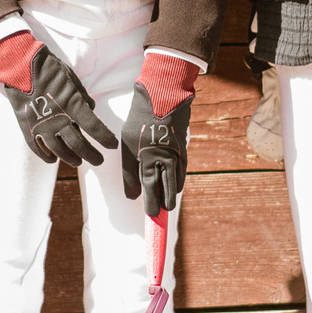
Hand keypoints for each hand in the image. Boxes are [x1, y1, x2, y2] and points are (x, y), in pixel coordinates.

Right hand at [0, 32, 116, 167]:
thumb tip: (91, 108)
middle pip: (79, 145)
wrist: (20, 67)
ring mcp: (42, 126)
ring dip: (71, 158)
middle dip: (92, 155)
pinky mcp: (27, 129)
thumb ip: (83, 96)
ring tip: (78, 161)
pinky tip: (53, 159)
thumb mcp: (72, 79)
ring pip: (60, 151)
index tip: (112, 145)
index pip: (95, 128)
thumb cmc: (49, 70)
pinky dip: (47, 156)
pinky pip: (39, 149)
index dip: (106, 139)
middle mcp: (59, 119)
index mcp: (73, 105)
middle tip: (98, 160)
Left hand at [120, 52, 198, 213]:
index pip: (151, 192)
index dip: (151, 207)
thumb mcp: (127, 144)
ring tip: (165, 203)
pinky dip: (178, 181)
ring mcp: (177, 156)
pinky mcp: (184, 149)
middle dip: (163, 205)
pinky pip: (182, 172)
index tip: (150, 217)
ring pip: (176, 183)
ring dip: (170, 194)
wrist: (164, 95)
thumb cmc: (140, 118)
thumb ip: (129, 172)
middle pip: (166, 192)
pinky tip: (174, 185)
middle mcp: (166, 161)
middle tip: (158, 213)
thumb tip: (133, 195)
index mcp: (149, 160)